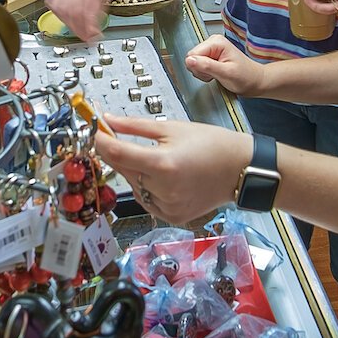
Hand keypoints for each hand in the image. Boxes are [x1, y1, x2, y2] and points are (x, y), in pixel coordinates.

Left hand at [95, 115, 251, 225]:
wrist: (240, 168)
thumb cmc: (212, 145)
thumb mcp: (172, 128)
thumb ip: (135, 126)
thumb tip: (108, 121)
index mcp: (163, 164)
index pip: (117, 154)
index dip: (101, 142)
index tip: (96, 132)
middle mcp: (163, 190)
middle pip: (123, 171)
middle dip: (118, 155)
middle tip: (118, 140)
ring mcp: (168, 206)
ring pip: (134, 187)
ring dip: (134, 172)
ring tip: (154, 159)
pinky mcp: (172, 216)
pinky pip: (147, 201)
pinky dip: (147, 188)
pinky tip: (161, 176)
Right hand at [185, 35, 267, 95]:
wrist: (254, 81)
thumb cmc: (245, 77)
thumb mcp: (226, 73)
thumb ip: (206, 66)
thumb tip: (189, 60)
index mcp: (216, 42)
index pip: (192, 54)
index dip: (198, 67)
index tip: (210, 72)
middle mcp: (213, 42)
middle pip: (192, 57)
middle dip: (200, 70)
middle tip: (215, 74)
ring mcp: (212, 49)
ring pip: (194, 62)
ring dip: (202, 72)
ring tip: (217, 74)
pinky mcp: (211, 56)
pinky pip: (198, 65)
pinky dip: (204, 73)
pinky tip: (215, 74)